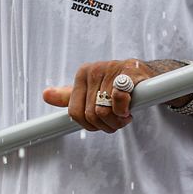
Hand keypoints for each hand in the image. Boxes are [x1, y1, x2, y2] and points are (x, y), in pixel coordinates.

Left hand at [43, 59, 160, 133]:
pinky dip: (125, 110)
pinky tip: (130, 109)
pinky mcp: (128, 72)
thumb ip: (70, 96)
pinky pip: (119, 98)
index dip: (90, 125)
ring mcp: (110, 69)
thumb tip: (45, 95)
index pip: (75, 113)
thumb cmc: (117, 85)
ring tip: (125, 115)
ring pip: (105, 111)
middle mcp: (93, 70)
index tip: (102, 124)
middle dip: (107, 125)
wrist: (147, 75)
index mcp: (82, 74)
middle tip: (118, 120)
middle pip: (91, 115)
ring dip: (118, 121)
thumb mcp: (91, 90)